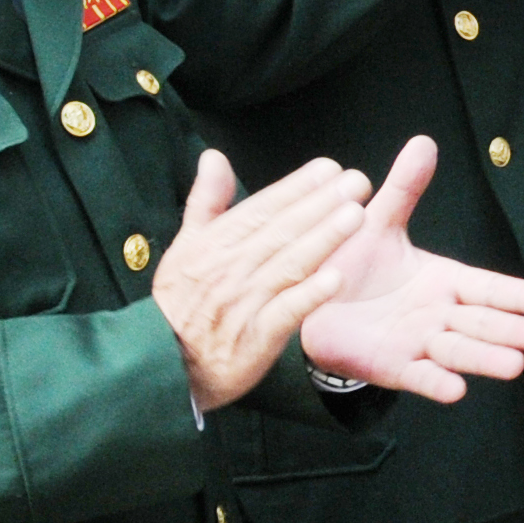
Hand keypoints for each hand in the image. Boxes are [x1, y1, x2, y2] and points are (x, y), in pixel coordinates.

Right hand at [153, 149, 367, 408]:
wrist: (166, 366)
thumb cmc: (181, 302)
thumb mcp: (185, 247)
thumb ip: (206, 201)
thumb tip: (213, 157)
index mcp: (213, 244)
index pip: (261, 208)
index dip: (296, 187)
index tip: (330, 168)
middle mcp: (229, 269)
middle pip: (281, 231)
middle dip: (320, 204)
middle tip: (357, 182)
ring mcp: (242, 304)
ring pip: (287, 265)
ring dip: (323, 240)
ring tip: (355, 217)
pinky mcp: (254, 338)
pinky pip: (284, 313)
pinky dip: (309, 296)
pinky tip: (337, 279)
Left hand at [293, 137, 523, 404]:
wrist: (311, 303)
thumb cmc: (352, 264)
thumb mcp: (380, 222)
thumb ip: (405, 188)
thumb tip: (424, 141)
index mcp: (443, 280)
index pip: (489, 288)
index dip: (520, 295)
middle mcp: (438, 314)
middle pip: (482, 322)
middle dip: (512, 329)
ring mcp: (418, 343)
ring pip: (458, 351)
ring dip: (485, 359)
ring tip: (515, 366)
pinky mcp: (392, 366)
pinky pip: (418, 376)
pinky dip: (437, 382)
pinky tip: (456, 391)